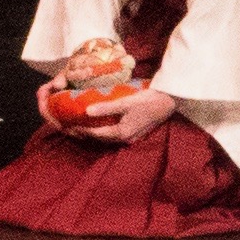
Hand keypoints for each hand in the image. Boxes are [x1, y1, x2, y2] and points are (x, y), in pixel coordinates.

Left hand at [62, 85, 179, 144]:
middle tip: (74, 128)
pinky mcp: (137, 132)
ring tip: (85, 126)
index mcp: (122, 133)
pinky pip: (117, 134)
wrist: (168, 101)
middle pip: (103, 138)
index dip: (83, 131)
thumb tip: (86, 111)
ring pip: (110, 137)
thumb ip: (106, 108)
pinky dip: (108, 130)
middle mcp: (127, 138)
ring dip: (98, 133)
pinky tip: (104, 124)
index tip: (70, 126)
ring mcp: (133, 137)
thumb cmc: (147, 100)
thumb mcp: (125, 103)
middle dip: (88, 134)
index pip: (97, 134)